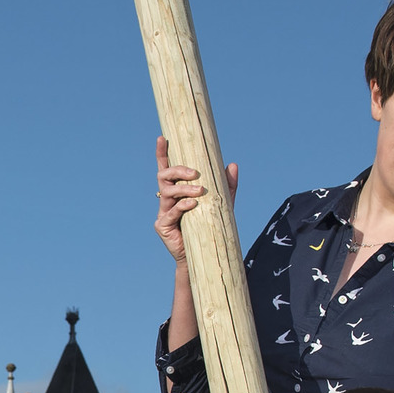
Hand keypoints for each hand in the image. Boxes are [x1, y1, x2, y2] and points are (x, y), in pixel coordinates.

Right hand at [153, 138, 240, 260]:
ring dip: (183, 189)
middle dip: (178, 170)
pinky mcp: (163, 226)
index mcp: (177, 190)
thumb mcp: (222, 203)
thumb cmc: (210, 226)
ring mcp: (163, 212)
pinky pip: (170, 212)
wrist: (204, 254)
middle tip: (195, 173)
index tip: (162, 138)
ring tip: (200, 192)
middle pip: (164, 176)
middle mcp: (167, 198)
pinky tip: (193, 204)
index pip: (167, 168)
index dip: (162, 153)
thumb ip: (226, 186)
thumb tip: (232, 164)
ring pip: (167, 192)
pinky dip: (182, 206)